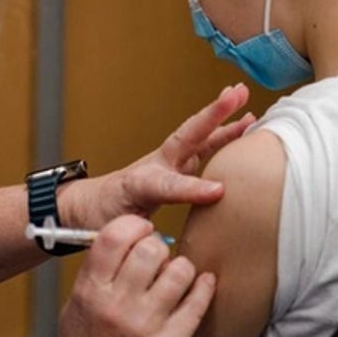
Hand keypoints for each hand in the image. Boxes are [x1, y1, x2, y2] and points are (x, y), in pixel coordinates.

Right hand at [57, 215, 215, 336]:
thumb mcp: (78, 299)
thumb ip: (100, 266)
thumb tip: (131, 234)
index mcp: (92, 289)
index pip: (114, 236)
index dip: (133, 225)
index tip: (140, 229)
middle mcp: (118, 305)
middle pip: (150, 249)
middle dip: (158, 245)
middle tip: (157, 254)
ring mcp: (146, 325)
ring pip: (179, 271)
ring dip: (180, 267)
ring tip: (174, 274)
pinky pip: (197, 304)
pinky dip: (203, 287)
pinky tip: (201, 283)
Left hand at [60, 83, 252, 228]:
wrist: (90, 205)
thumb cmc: (103, 215)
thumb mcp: (117, 226)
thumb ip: (138, 230)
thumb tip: (163, 243)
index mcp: (141, 182)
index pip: (169, 183)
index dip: (192, 187)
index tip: (219, 191)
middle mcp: (159, 166)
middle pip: (187, 137)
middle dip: (212, 115)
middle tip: (235, 93)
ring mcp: (169, 163)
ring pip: (200, 138)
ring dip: (224, 121)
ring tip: (246, 102)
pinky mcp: (178, 166)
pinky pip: (204, 148)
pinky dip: (225, 136)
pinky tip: (244, 128)